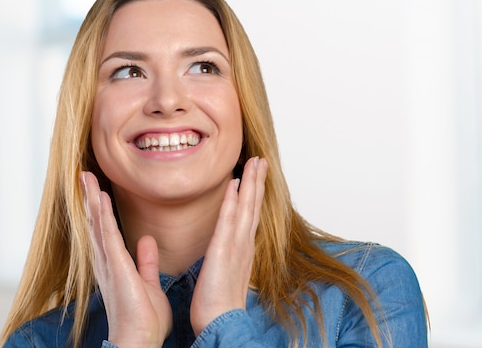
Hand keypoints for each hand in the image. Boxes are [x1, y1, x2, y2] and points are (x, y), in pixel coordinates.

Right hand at [81, 171, 172, 347]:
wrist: (138, 341)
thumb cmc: (144, 319)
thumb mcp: (149, 283)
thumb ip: (146, 262)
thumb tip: (146, 240)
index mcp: (115, 266)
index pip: (106, 231)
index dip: (100, 209)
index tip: (97, 189)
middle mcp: (107, 262)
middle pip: (96, 223)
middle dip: (91, 199)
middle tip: (85, 175)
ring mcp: (108, 264)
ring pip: (98, 224)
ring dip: (92, 200)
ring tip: (86, 178)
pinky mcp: (116, 267)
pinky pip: (108, 235)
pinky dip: (103, 215)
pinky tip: (100, 199)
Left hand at [190, 157, 267, 334]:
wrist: (220, 322)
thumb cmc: (219, 304)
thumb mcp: (226, 274)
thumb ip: (229, 258)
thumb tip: (228, 248)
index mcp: (243, 248)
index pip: (251, 215)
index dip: (255, 194)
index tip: (257, 176)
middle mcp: (244, 243)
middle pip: (254, 206)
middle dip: (258, 182)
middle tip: (262, 160)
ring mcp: (236, 245)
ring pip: (246, 207)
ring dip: (251, 183)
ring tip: (256, 162)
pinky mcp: (223, 250)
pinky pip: (228, 219)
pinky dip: (233, 200)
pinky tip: (235, 183)